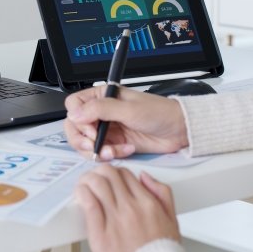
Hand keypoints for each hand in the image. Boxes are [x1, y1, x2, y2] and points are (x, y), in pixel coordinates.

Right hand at [64, 86, 187, 160]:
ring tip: (112, 151)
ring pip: (84, 142)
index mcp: (102, 96)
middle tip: (95, 145)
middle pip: (74, 126)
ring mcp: (106, 129)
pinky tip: (124, 150)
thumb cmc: (159, 113)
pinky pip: (100, 153)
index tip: (92, 128)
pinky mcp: (114, 143)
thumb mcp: (129, 109)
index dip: (78, 119)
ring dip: (96, 150)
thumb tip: (76, 113)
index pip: (74, 105)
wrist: (178, 130)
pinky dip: (109, 155)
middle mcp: (101, 112)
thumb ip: (101, 109)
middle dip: (82, 139)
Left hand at [75, 165, 180, 251]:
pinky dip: (82, 193)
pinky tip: (80, 194)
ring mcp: (115, 220)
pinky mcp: (101, 234)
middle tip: (94, 177)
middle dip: (99, 172)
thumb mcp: (171, 220)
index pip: (125, 174)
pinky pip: (89, 205)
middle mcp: (131, 208)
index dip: (115, 172)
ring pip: (97, 184)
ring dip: (87, 179)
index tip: (110, 177)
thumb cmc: (160, 251)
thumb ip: (162, 193)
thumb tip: (145, 176)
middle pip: (109, 175)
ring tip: (84, 184)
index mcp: (148, 204)